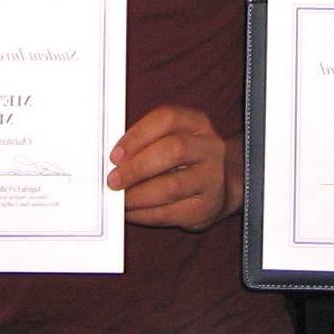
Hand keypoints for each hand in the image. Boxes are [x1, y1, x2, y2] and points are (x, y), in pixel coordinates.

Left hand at [106, 105, 239, 231]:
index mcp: (197, 123)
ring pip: (172, 186)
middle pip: (174, 150)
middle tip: (113, 180)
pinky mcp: (207, 207)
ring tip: (120, 198)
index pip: (168, 119)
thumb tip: (113, 159)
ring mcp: (212, 178)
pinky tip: (131, 212)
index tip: (115, 155)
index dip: (138, 136)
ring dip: (138, 195)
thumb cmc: (183, 160)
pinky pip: (171, 212)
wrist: (220, 186)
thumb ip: (146, 141)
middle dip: (137, 167)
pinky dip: (144, 214)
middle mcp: (210, 148)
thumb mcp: (171, 138)